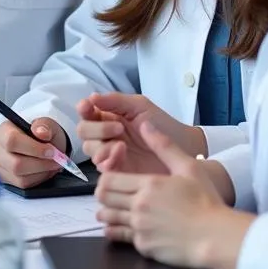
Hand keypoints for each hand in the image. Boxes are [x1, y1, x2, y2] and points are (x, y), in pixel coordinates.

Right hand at [0, 117, 68, 188]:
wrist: (43, 145)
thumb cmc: (42, 134)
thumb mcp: (48, 125)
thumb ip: (44, 125)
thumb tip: (41, 132)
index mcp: (3, 130)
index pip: (11, 140)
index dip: (33, 148)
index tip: (51, 150)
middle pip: (16, 164)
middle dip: (41, 164)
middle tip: (56, 159)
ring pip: (20, 177)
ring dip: (41, 172)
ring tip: (51, 164)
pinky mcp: (5, 179)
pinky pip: (23, 185)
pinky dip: (38, 179)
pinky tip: (43, 170)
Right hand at [77, 92, 205, 174]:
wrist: (184, 149)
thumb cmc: (163, 125)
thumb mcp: (140, 107)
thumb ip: (116, 101)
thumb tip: (91, 97)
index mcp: (109, 117)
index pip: (87, 112)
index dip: (84, 109)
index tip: (88, 106)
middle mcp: (106, 135)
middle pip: (83, 132)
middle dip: (96, 129)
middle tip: (118, 128)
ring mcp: (110, 154)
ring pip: (90, 150)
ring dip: (101, 146)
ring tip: (122, 146)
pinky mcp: (118, 171)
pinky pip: (102, 169)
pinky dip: (107, 161)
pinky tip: (119, 156)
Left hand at [95, 121, 250, 268]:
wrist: (216, 237)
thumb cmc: (206, 202)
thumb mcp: (188, 167)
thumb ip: (164, 145)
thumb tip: (145, 125)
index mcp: (148, 185)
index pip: (109, 179)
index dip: (106, 177)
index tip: (111, 177)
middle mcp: (139, 206)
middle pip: (103, 197)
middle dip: (102, 192)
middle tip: (109, 192)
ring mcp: (140, 227)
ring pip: (107, 217)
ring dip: (106, 212)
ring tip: (112, 209)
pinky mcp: (144, 246)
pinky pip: (119, 236)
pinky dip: (115, 231)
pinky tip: (118, 228)